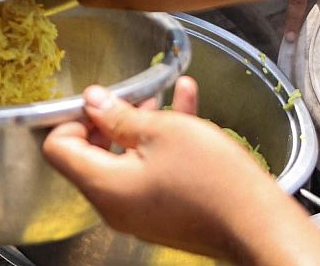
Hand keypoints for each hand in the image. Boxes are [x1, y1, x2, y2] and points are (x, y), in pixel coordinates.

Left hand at [43, 81, 300, 261]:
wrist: (260, 226)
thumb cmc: (213, 179)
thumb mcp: (162, 131)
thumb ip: (119, 115)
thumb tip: (92, 101)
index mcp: (103, 186)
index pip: (59, 148)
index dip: (71, 117)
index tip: (95, 100)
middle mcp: (114, 205)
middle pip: (91, 155)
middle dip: (108, 118)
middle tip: (128, 95)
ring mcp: (140, 213)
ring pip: (128, 159)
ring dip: (141, 124)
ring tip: (160, 92)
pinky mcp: (165, 214)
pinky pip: (153, 172)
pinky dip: (163, 143)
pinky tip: (185, 104)